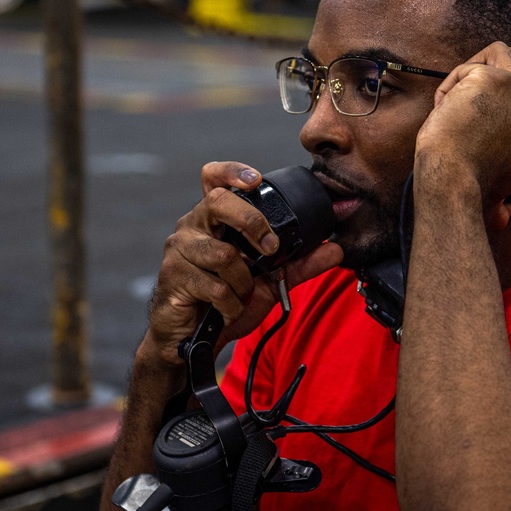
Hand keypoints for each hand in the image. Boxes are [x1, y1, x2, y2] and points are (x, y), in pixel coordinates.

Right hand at [145, 162, 342, 362]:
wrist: (195, 340)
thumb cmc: (226, 300)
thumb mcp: (270, 281)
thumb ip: (300, 263)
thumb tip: (336, 250)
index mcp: (214, 219)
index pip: (213, 178)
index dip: (232, 171)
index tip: (256, 180)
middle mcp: (193, 226)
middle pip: (219, 202)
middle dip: (252, 222)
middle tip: (271, 248)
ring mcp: (180, 250)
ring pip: (223, 254)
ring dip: (244, 282)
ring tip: (242, 293)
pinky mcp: (173, 277)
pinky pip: (215, 286)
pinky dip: (232, 303)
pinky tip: (227, 309)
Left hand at [417, 43, 510, 209]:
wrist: (454, 182)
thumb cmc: (472, 191)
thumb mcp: (507, 194)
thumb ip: (510, 196)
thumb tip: (503, 219)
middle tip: (492, 66)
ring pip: (503, 52)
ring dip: (477, 67)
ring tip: (457, 98)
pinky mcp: (495, 78)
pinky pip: (471, 65)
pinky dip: (453, 81)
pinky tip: (444, 106)